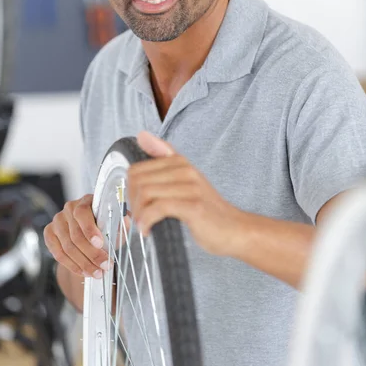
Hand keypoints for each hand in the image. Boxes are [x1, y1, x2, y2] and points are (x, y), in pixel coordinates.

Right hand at [44, 193, 129, 277]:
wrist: (90, 235)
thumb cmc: (106, 227)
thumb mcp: (116, 222)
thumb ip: (122, 220)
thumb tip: (126, 219)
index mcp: (85, 201)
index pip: (82, 213)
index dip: (90, 230)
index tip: (100, 244)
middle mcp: (68, 208)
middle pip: (75, 234)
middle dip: (91, 254)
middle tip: (104, 266)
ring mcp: (57, 221)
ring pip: (67, 247)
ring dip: (83, 263)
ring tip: (97, 273)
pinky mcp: (49, 233)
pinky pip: (58, 253)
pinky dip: (72, 265)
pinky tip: (83, 272)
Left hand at [129, 132, 240, 255]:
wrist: (235, 229)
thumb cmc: (206, 209)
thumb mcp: (184, 180)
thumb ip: (164, 158)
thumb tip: (141, 134)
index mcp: (179, 162)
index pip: (136, 170)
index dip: (130, 191)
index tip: (137, 207)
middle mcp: (185, 169)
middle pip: (138, 182)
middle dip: (132, 203)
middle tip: (139, 218)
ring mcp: (191, 187)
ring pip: (146, 193)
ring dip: (139, 214)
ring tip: (144, 226)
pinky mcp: (194, 205)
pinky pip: (159, 207)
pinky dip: (148, 220)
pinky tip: (149, 230)